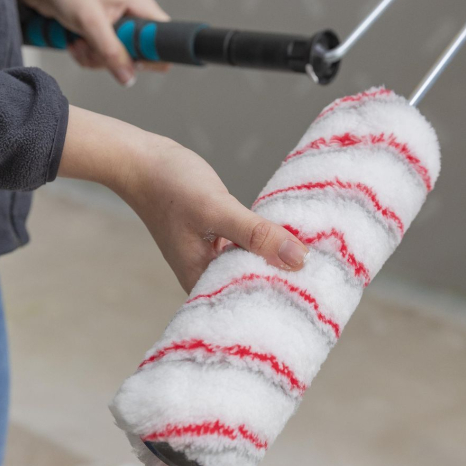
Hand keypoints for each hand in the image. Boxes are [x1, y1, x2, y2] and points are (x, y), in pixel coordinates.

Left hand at [14, 0, 168, 85]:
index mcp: (139, 6)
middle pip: (139, 57)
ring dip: (95, 59)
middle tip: (95, 46)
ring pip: (119, 63)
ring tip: (80, 41)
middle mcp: (132, 18)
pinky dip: (87, 57)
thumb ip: (112, 52)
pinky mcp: (103, 38)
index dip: (151, 55)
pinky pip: (104, 62)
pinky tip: (76, 43)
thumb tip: (129, 78)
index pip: (163, 39)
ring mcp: (117, 30)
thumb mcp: (90, 21)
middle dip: (113, 59)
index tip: (132, 59)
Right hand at [60, 107, 308, 292]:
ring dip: (275, 262)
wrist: (141, 161)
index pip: (249, 304)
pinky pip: (246, 248)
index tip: (315, 299)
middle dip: (283, 283)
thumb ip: (257, 234)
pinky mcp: (215, 240)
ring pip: (250, 266)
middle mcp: (205, 275)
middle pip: (252, 287)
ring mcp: (209, 258)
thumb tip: (299, 259)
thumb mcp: (217, 210)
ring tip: (314, 266)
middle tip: (324, 283)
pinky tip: (287, 240)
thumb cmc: (170, 186)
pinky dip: (263, 244)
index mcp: (201, 281)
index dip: (281, 302)